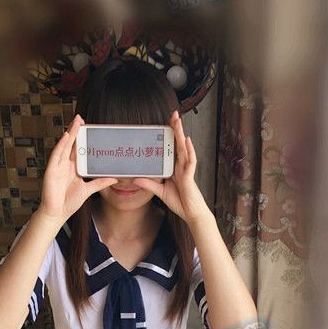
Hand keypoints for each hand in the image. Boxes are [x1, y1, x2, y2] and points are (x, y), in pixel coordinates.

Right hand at [39, 113, 117, 220]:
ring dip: (70, 133)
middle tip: (81, 118)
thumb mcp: (88, 190)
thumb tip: (115, 179)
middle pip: (71, 144)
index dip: (82, 138)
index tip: (88, 127)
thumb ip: (100, 183)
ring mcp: (58, 166)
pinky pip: (57, 154)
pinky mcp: (52, 170)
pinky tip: (67, 135)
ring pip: (64, 146)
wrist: (57, 213)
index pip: (78, 150)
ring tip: (76, 121)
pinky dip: (62, 144)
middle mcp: (65, 164)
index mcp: (73, 168)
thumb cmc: (69, 202)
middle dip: (76, 130)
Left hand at [132, 110, 210, 224]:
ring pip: (184, 149)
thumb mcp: (160, 192)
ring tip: (178, 121)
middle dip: (176, 129)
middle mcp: (181, 166)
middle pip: (178, 144)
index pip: (172, 148)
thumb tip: (136, 179)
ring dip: (181, 134)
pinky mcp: (190, 177)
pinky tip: (187, 140)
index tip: (165, 124)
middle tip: (173, 114)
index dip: (170, 136)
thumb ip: (149, 184)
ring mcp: (186, 170)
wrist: (191, 214)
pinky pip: (190, 161)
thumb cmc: (180, 202)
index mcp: (175, 168)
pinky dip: (189, 150)